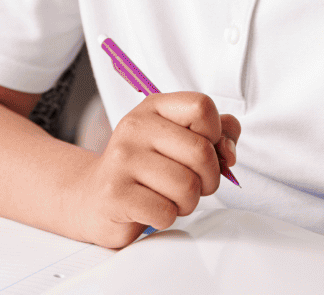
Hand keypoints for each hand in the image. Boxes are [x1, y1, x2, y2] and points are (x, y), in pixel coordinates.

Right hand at [73, 92, 239, 247]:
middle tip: (190, 185)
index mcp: (153, 108)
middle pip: (202, 152)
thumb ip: (214, 135)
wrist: (94, 198)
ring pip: (188, 186)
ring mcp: (122, 160)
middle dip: (208, 179)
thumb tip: (229, 150)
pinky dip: (167, 218)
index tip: (202, 151)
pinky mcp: (116, 194)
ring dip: (187, 202)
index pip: (202, 107)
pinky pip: (166, 212)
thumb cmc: (144, 171)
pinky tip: (151, 210)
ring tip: (168, 198)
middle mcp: (134, 127)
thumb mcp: (176, 141)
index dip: (215, 135)